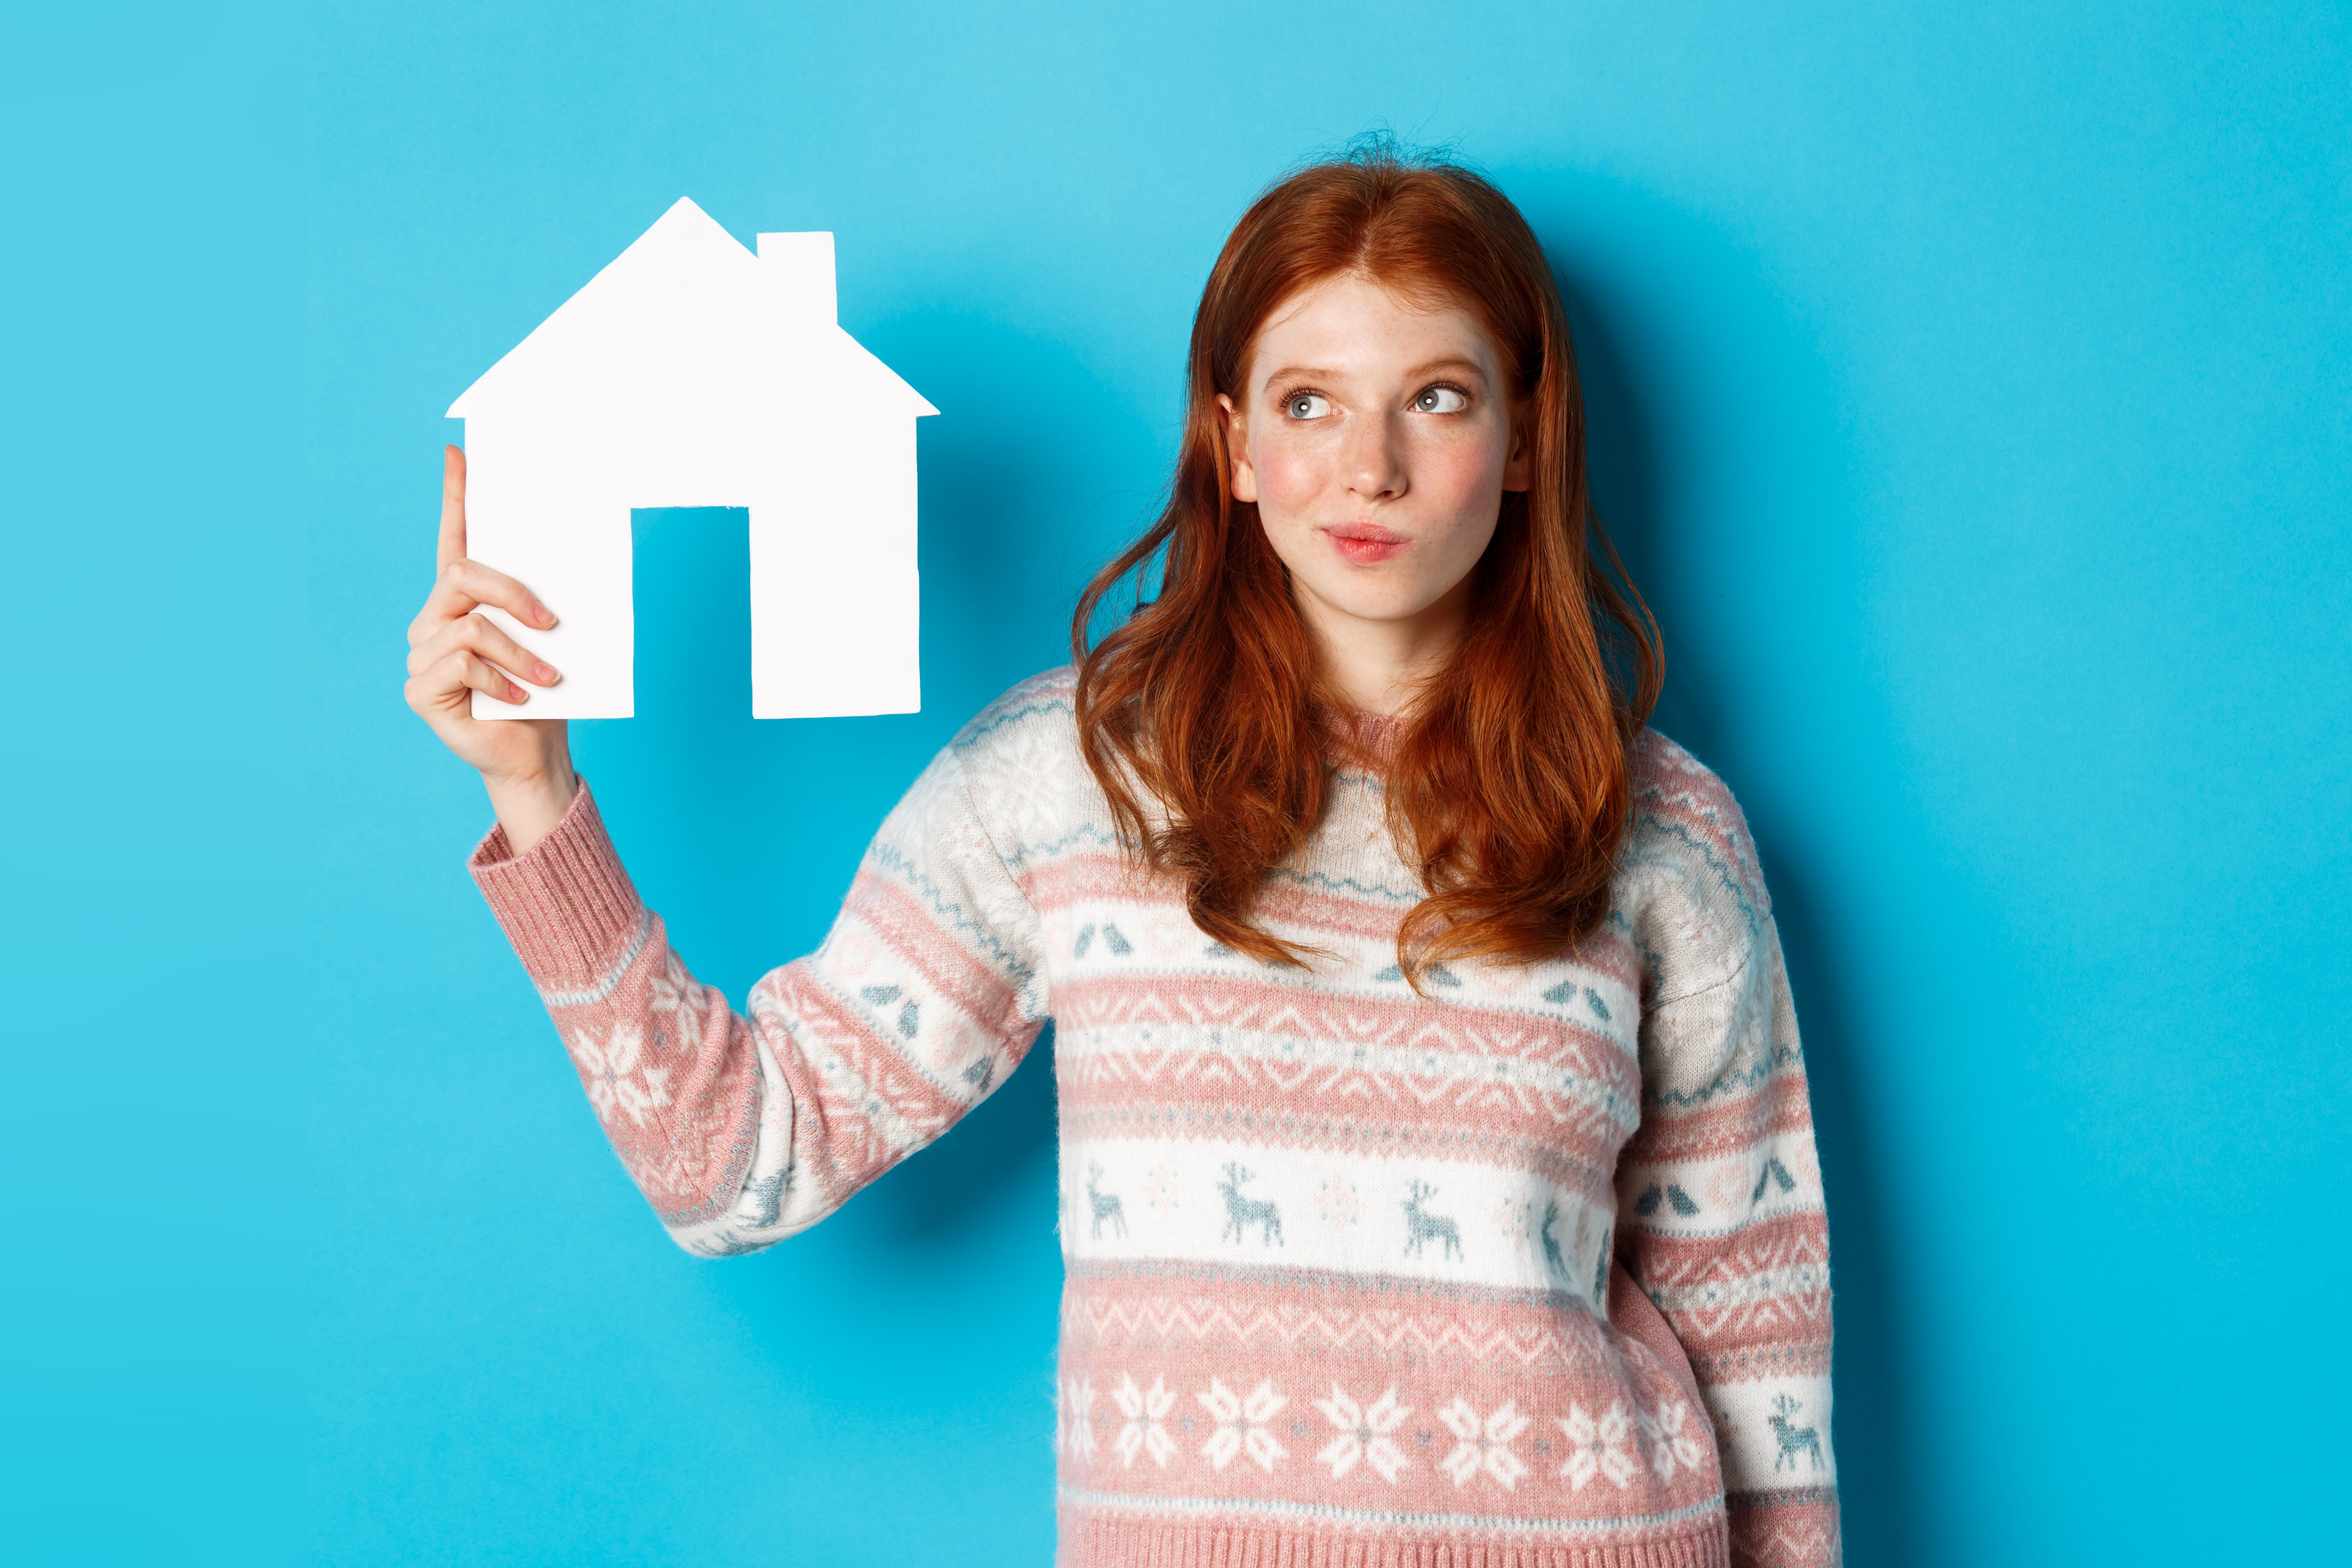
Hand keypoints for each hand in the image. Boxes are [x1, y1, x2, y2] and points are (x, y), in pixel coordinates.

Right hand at [405, 444, 577, 853]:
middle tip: (553, 624)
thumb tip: (569, 565)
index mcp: (465, 601)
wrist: (535, 753)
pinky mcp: (420, 689)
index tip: (458, 455)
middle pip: (464, 576)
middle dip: (514, 594)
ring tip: (547, 679)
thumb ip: (544, 605)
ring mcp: (421, 653)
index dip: (456, 498)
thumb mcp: (551, 642)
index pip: (455, 540)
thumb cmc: (544, 695)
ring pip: (470, 625)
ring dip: (520, 652)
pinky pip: (461, 664)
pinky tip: (517, 699)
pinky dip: (500, 680)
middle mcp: (435, 619)